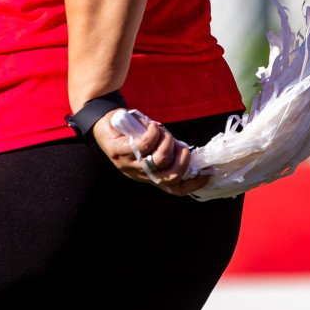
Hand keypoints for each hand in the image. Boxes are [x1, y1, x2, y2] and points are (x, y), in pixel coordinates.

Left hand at [91, 113, 209, 195]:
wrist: (102, 119)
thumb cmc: (131, 131)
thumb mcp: (153, 143)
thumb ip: (167, 149)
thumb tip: (186, 150)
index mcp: (148, 176)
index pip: (174, 189)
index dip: (193, 184)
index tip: (207, 172)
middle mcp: (138, 174)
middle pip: (169, 178)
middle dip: (182, 162)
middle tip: (182, 147)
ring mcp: (127, 164)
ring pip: (158, 161)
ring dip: (167, 144)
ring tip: (163, 132)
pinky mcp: (118, 151)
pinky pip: (143, 146)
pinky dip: (153, 134)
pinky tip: (152, 127)